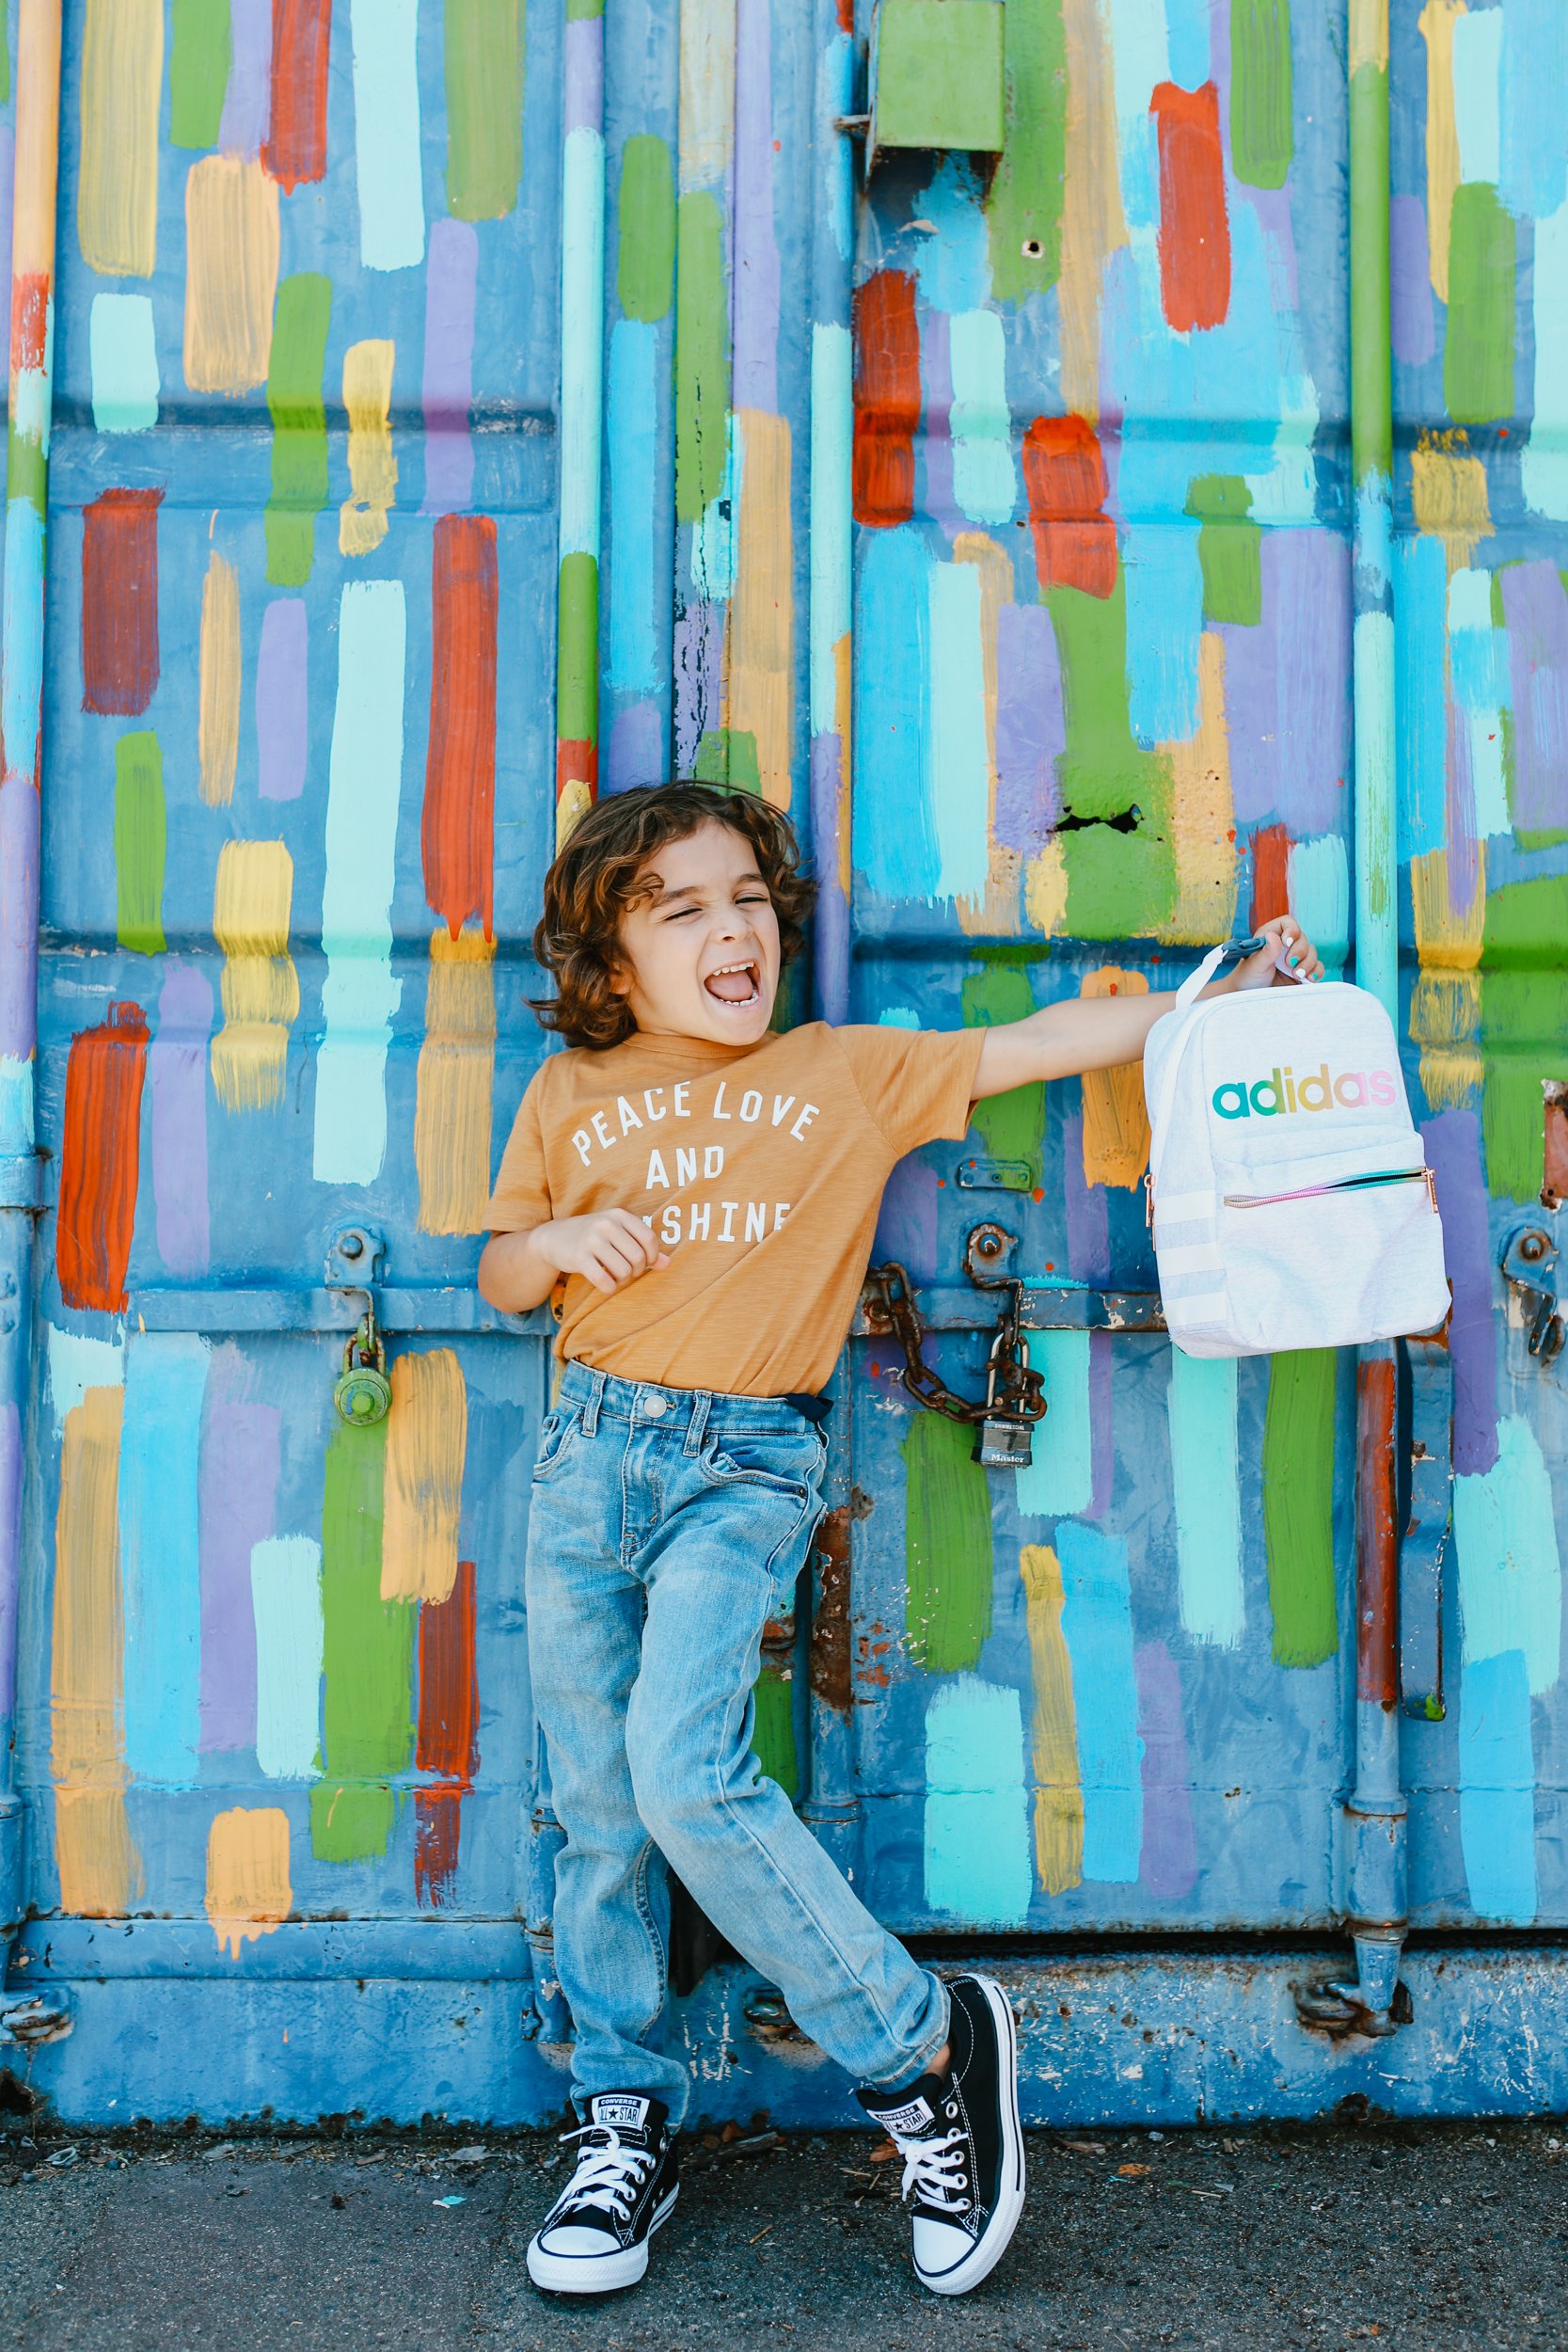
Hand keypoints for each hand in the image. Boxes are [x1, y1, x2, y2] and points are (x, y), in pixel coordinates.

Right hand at [535, 1209, 670, 1295]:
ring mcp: (591, 1239)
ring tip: (615, 1276)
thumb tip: (667, 1264)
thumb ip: (643, 1247)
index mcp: (619, 1215)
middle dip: (636, 1271)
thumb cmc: (593, 1237)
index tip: (645, 1263)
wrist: (553, 1238)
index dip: (652, 1256)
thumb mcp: (618, 1235)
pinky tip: (605, 1284)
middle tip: (626, 1272)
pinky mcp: (578, 1257)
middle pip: (638, 1258)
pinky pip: (604, 1280)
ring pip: (623, 1271)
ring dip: (622, 1280)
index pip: (649, 1239)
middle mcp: (606, 1224)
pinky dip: (609, 1287)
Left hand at [1233, 916, 1323, 990]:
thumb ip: (1266, 952)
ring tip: (1296, 975)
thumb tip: (1273, 936)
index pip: (1287, 923)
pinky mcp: (1303, 973)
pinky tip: (1308, 979)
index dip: (1291, 930)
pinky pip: (1317, 968)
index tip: (1287, 943)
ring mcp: (1296, 959)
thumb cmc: (1248, 977)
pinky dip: (1316, 972)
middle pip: (1302, 938)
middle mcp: (1286, 945)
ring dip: (1308, 963)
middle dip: (1299, 951)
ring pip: (1312, 952)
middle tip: (1289, 963)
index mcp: (1272, 936)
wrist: (1251, 996)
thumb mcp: (1255, 965)